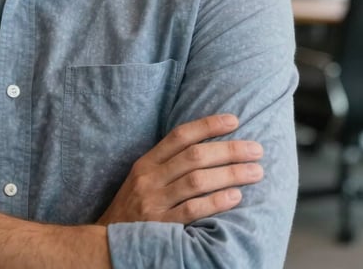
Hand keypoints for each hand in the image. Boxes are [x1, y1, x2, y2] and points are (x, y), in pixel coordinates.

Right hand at [97, 114, 262, 225]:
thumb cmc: (133, 209)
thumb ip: (167, 164)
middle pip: (194, 156)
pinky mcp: (161, 227)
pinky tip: (236, 197)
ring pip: (197, 180)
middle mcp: (149, 178)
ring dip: (230, 174)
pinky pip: (192, 210)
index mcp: (146, 163)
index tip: (234, 120)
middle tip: (256, 150)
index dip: (207, 125)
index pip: (179, 136)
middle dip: (228, 150)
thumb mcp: (142, 179)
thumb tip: (206, 148)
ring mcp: (155, 202)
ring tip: (255, 172)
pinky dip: (216, 201)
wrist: (107, 243)